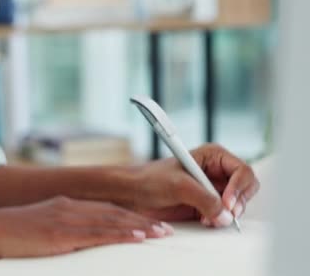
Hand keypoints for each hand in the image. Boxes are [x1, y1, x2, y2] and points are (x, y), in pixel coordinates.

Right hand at [0, 196, 172, 258]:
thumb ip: (61, 231)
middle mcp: (69, 207)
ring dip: (139, 227)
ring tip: (161, 233)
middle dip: (142, 221)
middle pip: (114, 213)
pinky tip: (137, 236)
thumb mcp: (40, 228)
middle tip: (166, 228)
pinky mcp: (61, 232)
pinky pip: (97, 233)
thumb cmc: (10, 234)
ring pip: (111, 220)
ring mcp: (66, 218)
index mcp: (65, 206)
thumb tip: (78, 241)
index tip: (150, 223)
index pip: (105, 209)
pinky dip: (121, 234)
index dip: (130, 216)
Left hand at [129, 144, 259, 226]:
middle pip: (245, 188)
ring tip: (210, 218)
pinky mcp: (206, 203)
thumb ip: (205, 199)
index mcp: (213, 156)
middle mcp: (216, 171)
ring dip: (228, 213)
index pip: (242, 171)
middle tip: (226, 214)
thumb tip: (226, 215)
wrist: (133, 193)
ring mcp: (212, 188)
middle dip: (238, 202)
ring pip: (237, 203)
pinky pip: (224, 214)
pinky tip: (206, 221)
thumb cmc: (150, 180)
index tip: (227, 202)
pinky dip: (220, 220)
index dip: (239, 188)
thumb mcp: (179, 186)